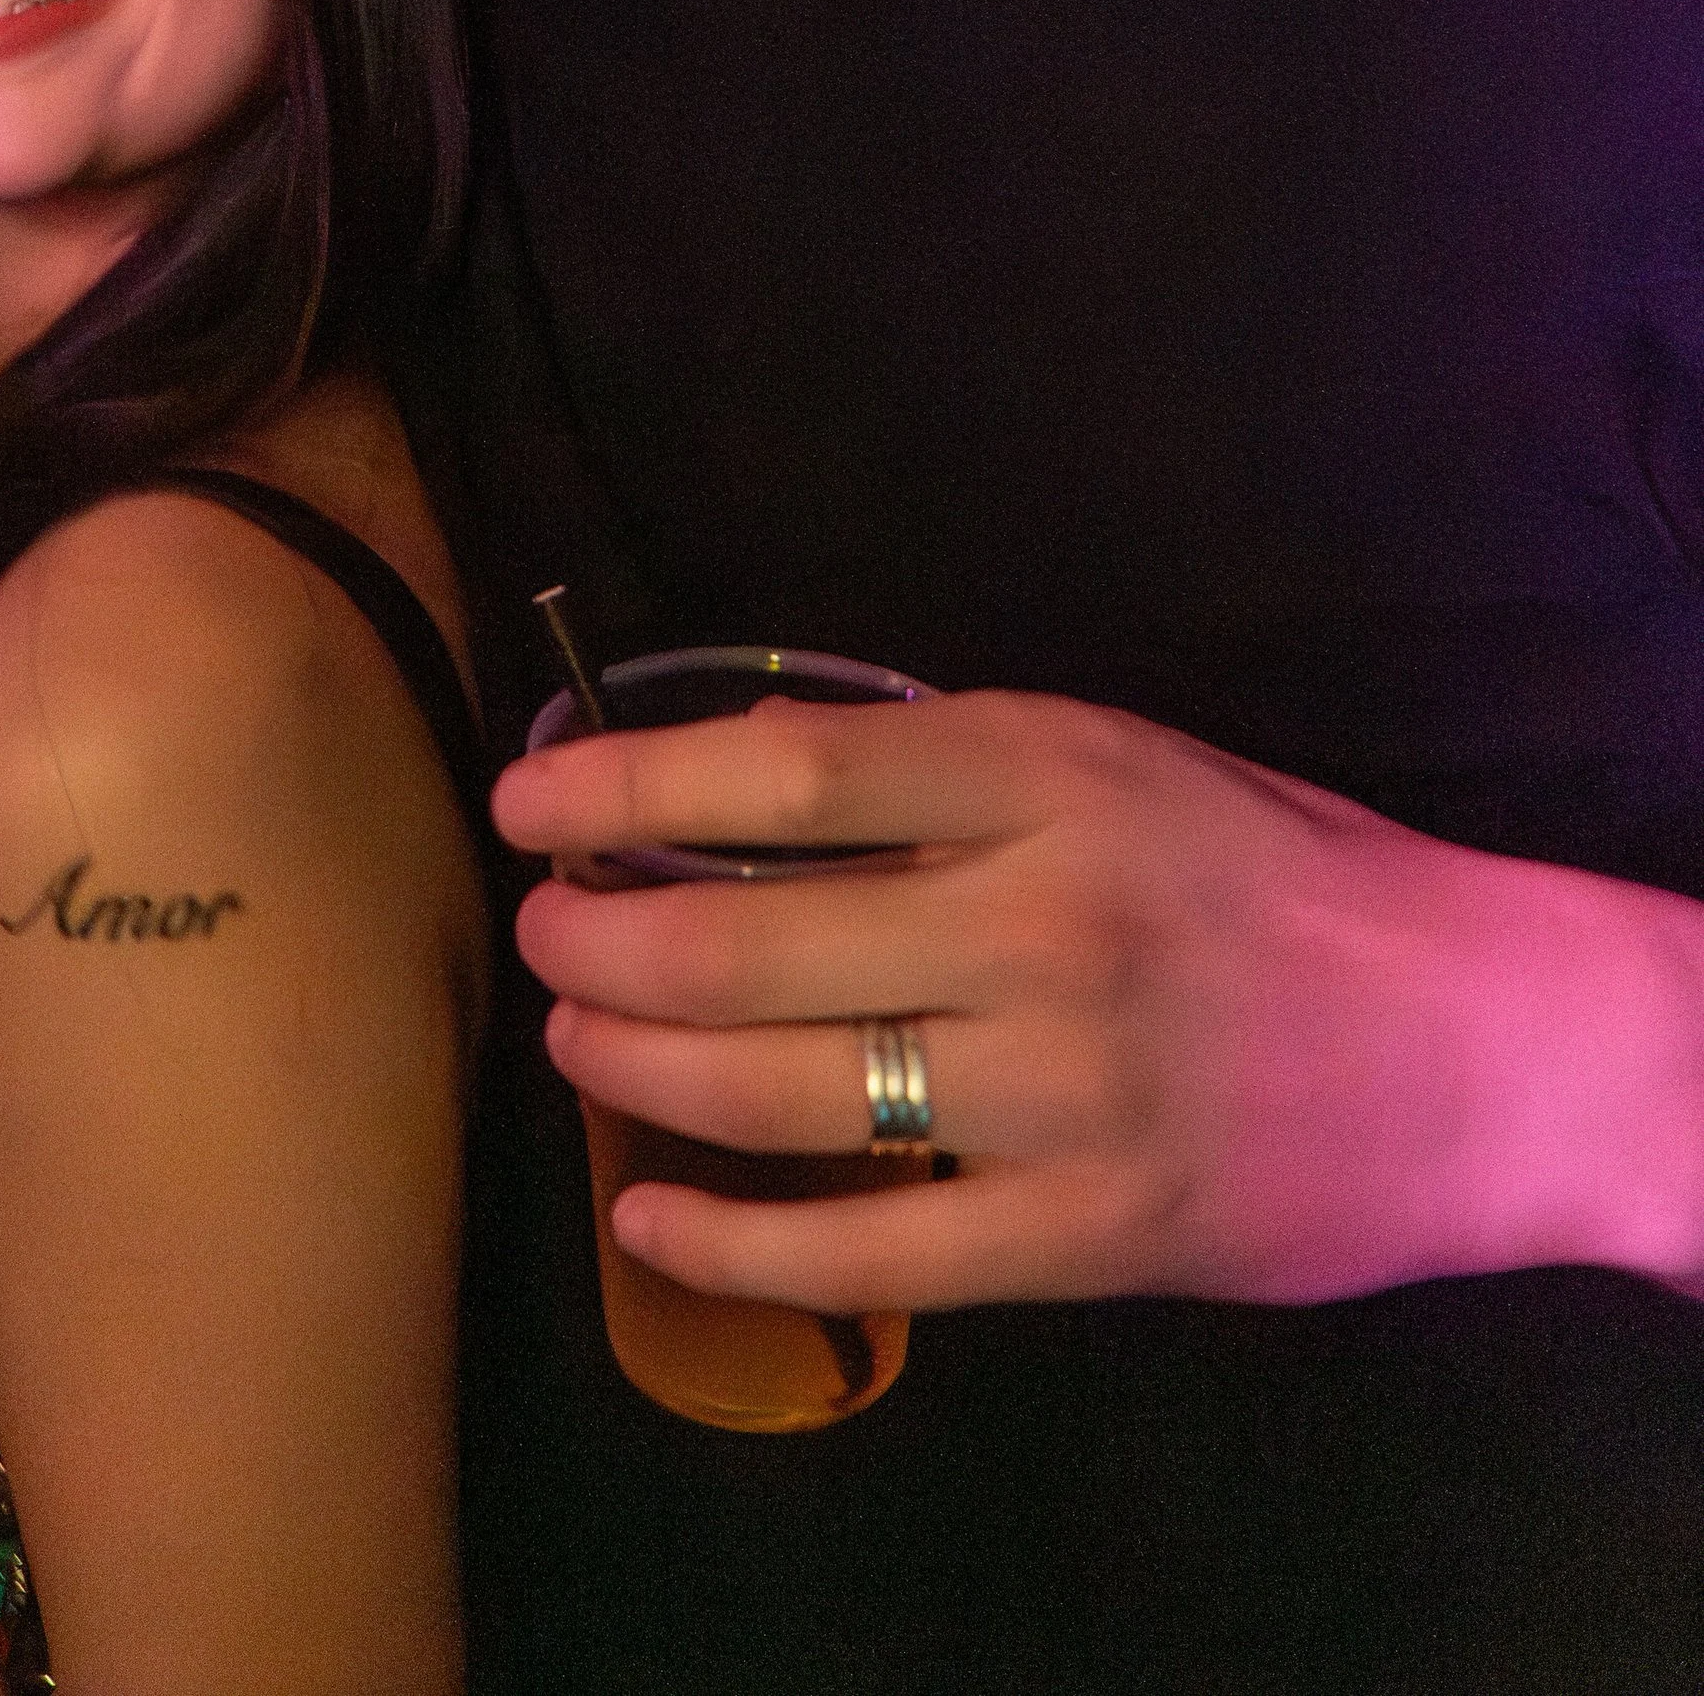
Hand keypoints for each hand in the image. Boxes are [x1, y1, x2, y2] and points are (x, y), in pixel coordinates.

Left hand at [493, 687, 1699, 1315]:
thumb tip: (729, 776)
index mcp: (1045, 773)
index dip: (629, 780)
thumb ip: (939, 774)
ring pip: (784, 1091)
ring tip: (579, 1037)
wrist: (1480, 1040)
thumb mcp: (1111, 761)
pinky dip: (736, 1243)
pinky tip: (652, 1217)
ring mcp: (1062, 1087)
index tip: (528, 793)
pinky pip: (871, 1246)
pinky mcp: (1089, 1229)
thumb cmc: (1277, 874)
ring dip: (641, 1067)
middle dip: (604, 938)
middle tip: (542, 934)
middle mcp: (1040, 922)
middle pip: (750, 938)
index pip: (786, 770)